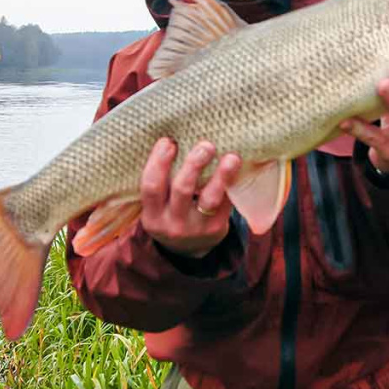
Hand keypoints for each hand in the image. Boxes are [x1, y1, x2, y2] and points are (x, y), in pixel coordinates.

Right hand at [140, 138, 241, 257]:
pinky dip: (231, 184)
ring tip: (232, 158)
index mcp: (152, 215)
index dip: (158, 162)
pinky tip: (237, 168)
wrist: (187, 250)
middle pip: (182, 189)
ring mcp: (196, 228)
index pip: (151, 186)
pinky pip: (226, 204)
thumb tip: (173, 138)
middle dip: (194, 165)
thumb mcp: (158, 205)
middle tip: (206, 145)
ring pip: (209, 199)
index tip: (168, 141)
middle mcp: (172, 224)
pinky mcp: (216, 228)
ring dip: (221, 176)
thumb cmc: (170, 213)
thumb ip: (161, 181)